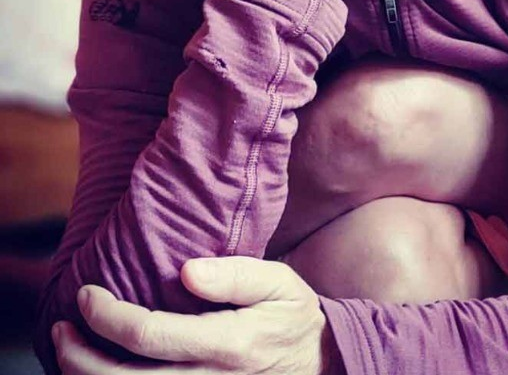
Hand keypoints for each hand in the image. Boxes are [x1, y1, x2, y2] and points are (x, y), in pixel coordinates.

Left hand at [52, 257, 338, 374]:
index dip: (107, 317)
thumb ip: (236, 275)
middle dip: (78, 356)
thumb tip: (186, 271)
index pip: (150, 336)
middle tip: (61, 327)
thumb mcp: (279, 283)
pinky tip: (100, 372)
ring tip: (68, 350)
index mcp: (230, 345)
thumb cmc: (293, 317)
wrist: (319, 365)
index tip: (87, 295)